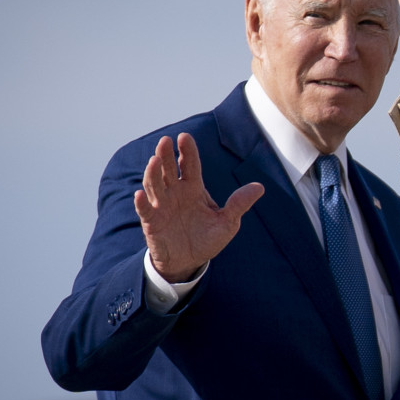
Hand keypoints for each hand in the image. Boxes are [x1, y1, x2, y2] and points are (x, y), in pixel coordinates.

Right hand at [133, 133, 263, 282]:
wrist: (189, 262)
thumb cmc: (207, 239)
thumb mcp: (227, 222)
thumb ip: (239, 204)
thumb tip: (260, 187)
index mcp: (194, 189)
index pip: (190, 166)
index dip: (187, 151)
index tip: (184, 137)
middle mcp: (175, 193)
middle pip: (169, 170)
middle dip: (166, 155)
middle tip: (165, 141)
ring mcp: (162, 206)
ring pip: (154, 185)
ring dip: (153, 173)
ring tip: (154, 161)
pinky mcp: (151, 222)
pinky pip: (145, 210)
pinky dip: (141, 202)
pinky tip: (139, 194)